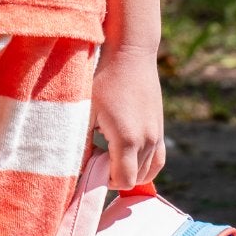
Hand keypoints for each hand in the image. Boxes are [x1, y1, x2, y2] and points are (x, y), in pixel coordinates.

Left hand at [90, 43, 166, 192]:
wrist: (130, 54)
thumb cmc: (103, 80)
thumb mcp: (85, 111)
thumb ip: (81, 143)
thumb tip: (75, 169)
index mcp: (128, 140)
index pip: (122, 181)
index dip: (104, 181)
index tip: (90, 163)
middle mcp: (147, 141)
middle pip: (135, 180)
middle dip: (115, 176)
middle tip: (97, 156)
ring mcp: (157, 135)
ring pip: (147, 172)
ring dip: (129, 170)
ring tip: (109, 151)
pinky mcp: (160, 129)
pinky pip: (157, 161)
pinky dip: (144, 166)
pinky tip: (126, 153)